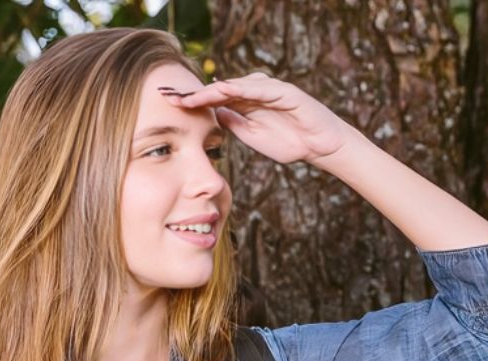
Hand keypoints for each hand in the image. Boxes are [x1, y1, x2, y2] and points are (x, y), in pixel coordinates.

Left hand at [168, 72, 355, 165]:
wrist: (320, 147)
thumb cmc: (289, 143)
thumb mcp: (252, 136)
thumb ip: (232, 123)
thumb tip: (210, 114)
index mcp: (244, 105)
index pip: (212, 99)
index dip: (190, 102)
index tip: (167, 105)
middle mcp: (253, 93)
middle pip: (217, 89)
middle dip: (193, 93)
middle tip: (167, 96)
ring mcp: (268, 90)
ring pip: (234, 85)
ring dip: (210, 90)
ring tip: (189, 97)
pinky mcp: (283, 91)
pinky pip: (258, 87)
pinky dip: (240, 88)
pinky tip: (222, 91)